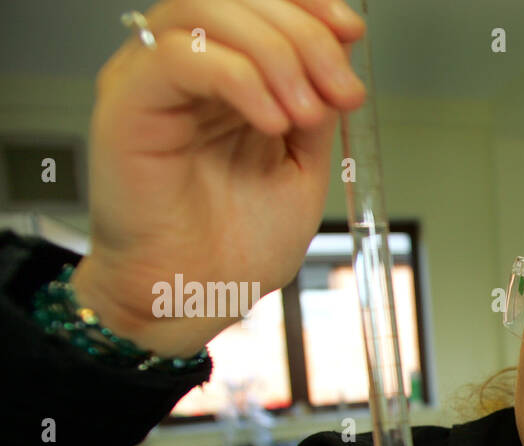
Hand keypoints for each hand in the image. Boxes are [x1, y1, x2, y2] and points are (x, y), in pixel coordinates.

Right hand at [70, 0, 367, 357]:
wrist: (198, 296)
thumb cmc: (236, 244)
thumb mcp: (302, 168)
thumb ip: (317, 111)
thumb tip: (339, 64)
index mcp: (228, 72)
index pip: (261, 2)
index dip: (309, 4)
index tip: (352, 34)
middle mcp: (187, 65)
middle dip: (305, 35)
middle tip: (339, 90)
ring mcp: (153, 79)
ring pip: (206, 11)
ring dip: (275, 53)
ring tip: (304, 113)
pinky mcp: (128, 103)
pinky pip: (179, 57)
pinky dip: (238, 77)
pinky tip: (271, 120)